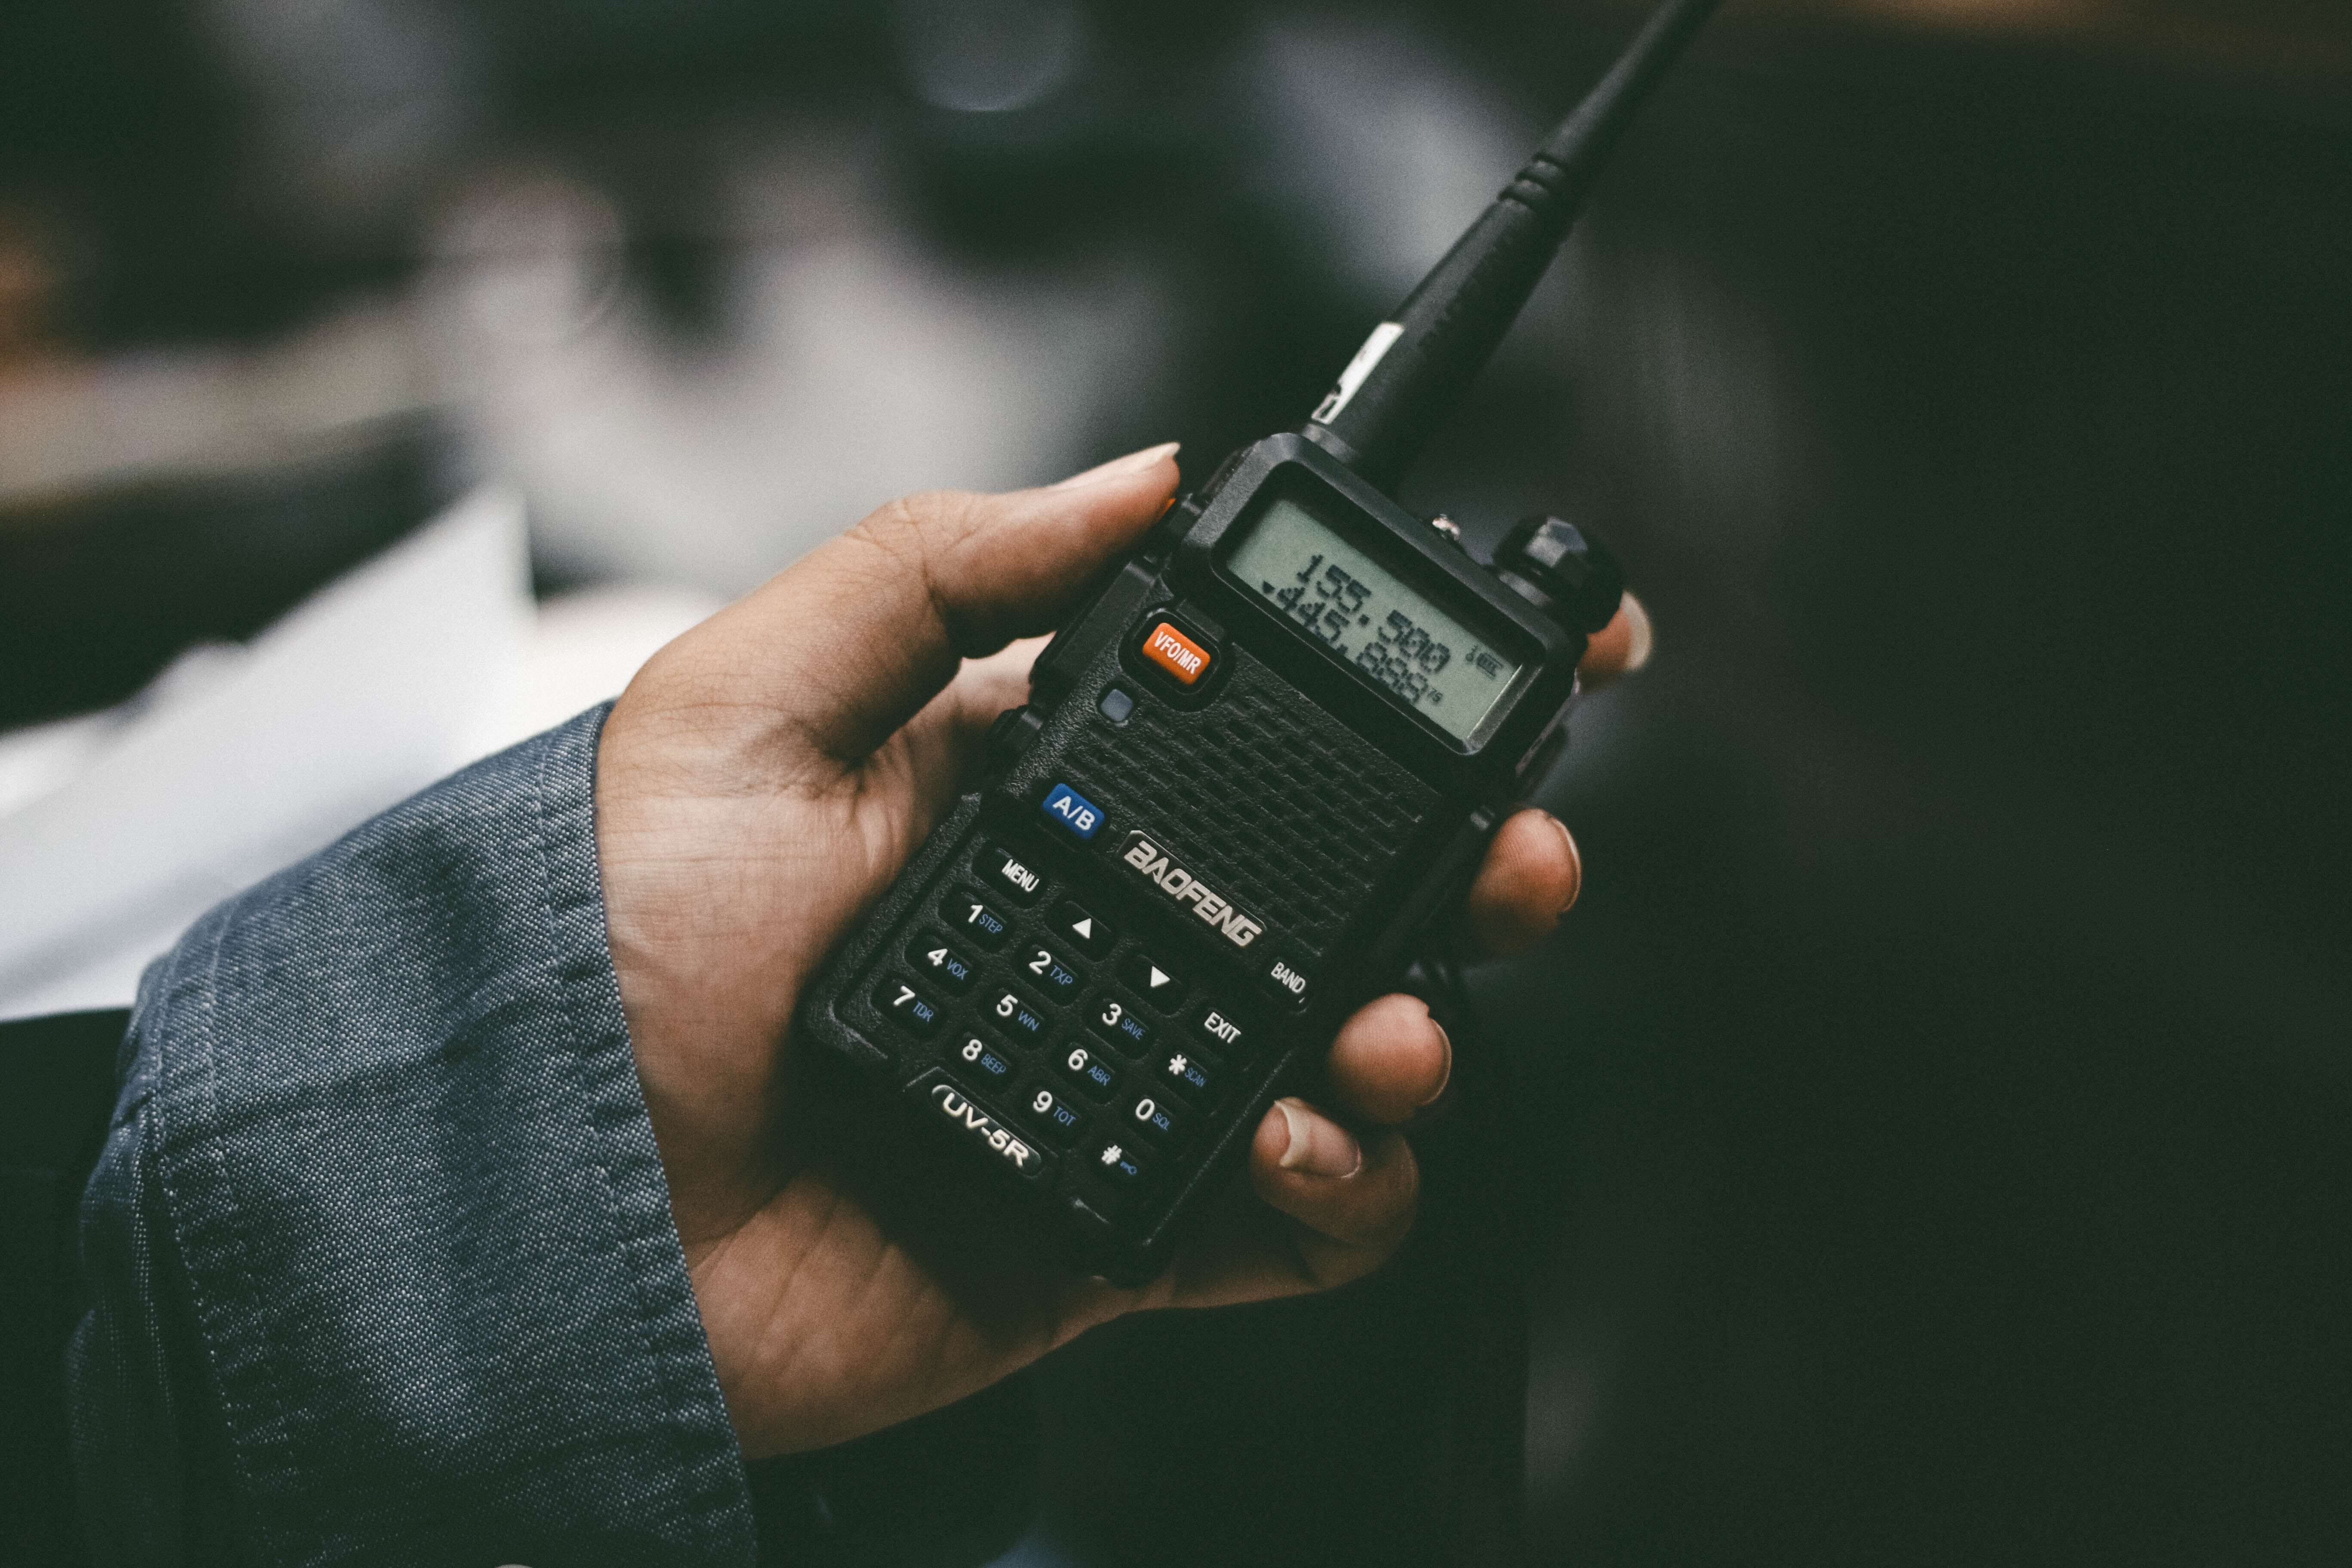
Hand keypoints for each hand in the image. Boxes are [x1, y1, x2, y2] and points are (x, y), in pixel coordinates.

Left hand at [596, 442, 1651, 1457]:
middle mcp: (1107, 919)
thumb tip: (1136, 472)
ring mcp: (1127, 1070)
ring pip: (1353, 1040)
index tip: (1531, 646)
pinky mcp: (1127, 1217)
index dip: (1403, 681)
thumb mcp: (737, 711)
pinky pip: (1298, 1215)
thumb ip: (934, 572)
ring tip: (1385, 1027)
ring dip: (1420, 1026)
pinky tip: (1291, 1142)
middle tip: (1513, 852)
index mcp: (1040, 786)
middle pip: (1353, 878)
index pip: (1260, 715)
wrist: (544, 1221)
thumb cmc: (605, 955)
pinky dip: (1342, 1184)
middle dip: (1476, 856)